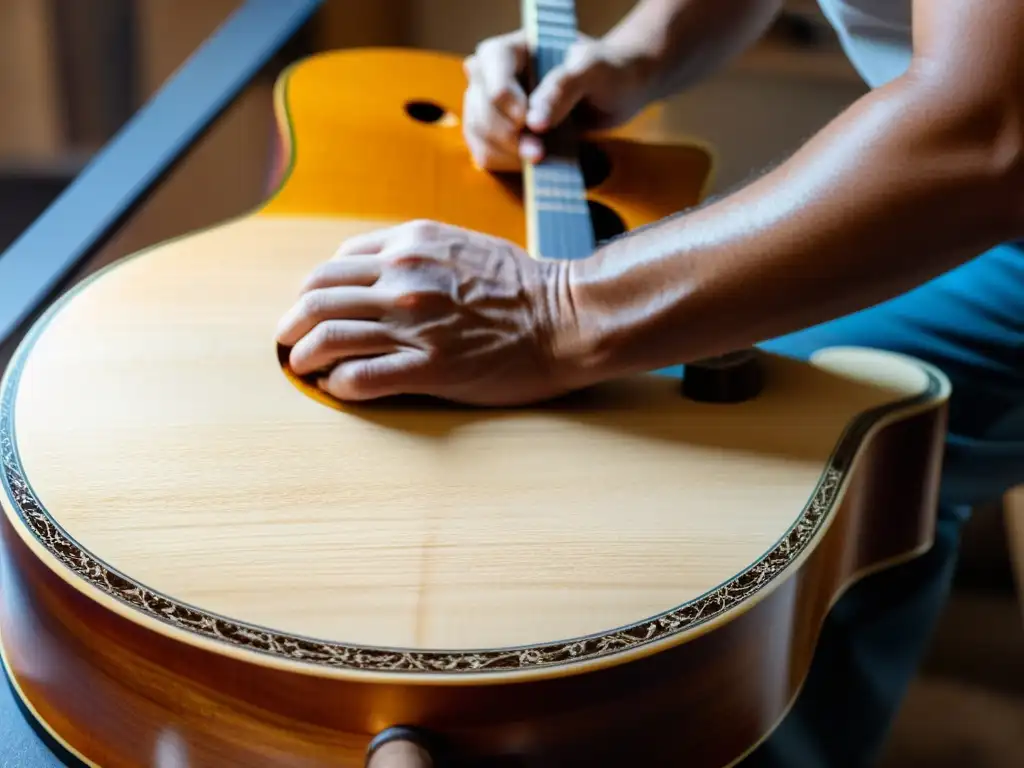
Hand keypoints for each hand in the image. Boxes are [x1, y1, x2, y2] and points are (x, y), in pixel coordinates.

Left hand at [275, 221, 584, 405]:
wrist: (566, 317)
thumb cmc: (521, 285)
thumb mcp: (460, 244)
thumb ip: (413, 251)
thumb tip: (372, 270)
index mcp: (408, 244)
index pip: (333, 266)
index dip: (314, 292)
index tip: (313, 311)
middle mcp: (403, 278)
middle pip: (317, 297)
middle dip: (293, 323)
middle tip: (288, 341)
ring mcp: (414, 323)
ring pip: (327, 336)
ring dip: (303, 356)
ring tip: (301, 368)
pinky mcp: (429, 367)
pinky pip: (360, 377)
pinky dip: (338, 385)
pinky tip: (338, 389)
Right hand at [461, 31, 649, 170]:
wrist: (614, 94)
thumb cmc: (606, 72)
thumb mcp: (594, 70)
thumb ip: (564, 88)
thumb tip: (534, 122)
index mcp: (513, 48)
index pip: (491, 66)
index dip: (504, 97)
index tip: (526, 120)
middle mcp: (494, 75)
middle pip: (480, 106)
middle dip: (507, 135)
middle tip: (538, 152)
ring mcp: (491, 106)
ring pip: (478, 133)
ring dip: (506, 153)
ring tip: (539, 157)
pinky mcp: (498, 134)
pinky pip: (486, 153)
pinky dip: (506, 163)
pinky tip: (531, 162)